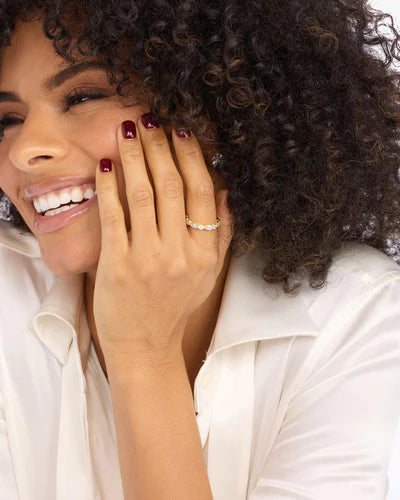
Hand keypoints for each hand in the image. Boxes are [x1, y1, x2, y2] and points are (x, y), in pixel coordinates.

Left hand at [92, 115, 232, 362]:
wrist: (144, 345)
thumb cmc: (175, 307)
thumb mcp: (209, 275)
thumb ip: (222, 235)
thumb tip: (226, 193)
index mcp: (204, 252)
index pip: (202, 193)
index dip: (192, 158)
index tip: (182, 133)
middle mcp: (179, 253)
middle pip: (172, 186)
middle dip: (160, 147)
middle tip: (151, 120)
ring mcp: (148, 258)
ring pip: (143, 194)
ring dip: (136, 157)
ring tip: (129, 130)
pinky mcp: (117, 264)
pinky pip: (114, 216)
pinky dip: (110, 187)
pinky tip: (108, 165)